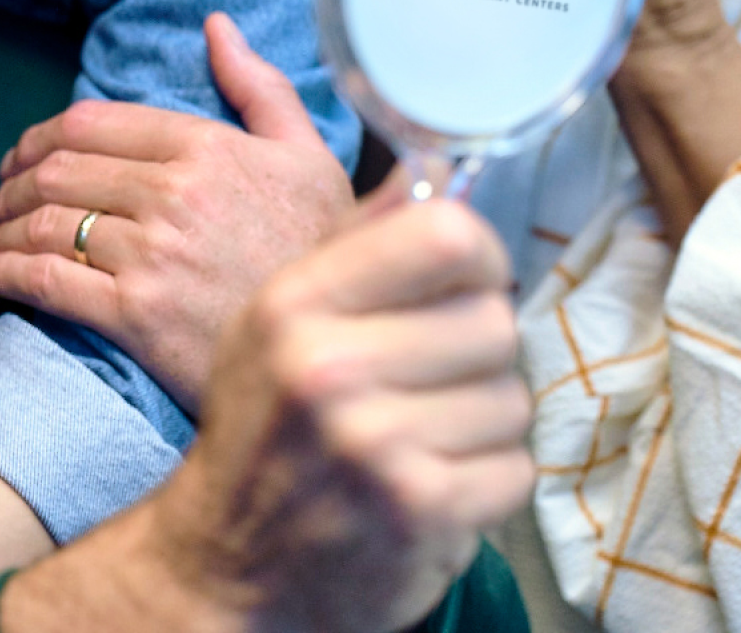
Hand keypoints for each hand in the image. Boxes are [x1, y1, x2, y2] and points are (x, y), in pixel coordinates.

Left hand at [0, 13, 353, 410]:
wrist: (339, 351)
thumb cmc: (325, 253)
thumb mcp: (309, 158)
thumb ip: (260, 88)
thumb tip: (216, 26)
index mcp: (207, 148)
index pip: (88, 123)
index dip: (36, 138)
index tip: (18, 159)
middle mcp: (174, 193)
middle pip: (54, 171)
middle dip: (8, 185)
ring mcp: (151, 253)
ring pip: (42, 223)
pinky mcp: (135, 315)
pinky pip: (44, 280)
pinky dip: (1, 272)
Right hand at [138, 170, 531, 632]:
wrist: (224, 565)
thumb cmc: (262, 431)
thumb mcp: (275, 324)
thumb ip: (352, 250)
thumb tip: (433, 176)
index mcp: (293, 304)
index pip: (447, 235)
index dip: (477, 258)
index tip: (464, 284)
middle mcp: (327, 367)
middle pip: (494, 320)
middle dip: (477, 354)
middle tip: (428, 382)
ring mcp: (374, 443)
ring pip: (513, 399)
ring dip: (482, 424)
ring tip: (419, 438)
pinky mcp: (420, 509)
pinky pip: (516, 469)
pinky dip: (484, 483)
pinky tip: (428, 486)